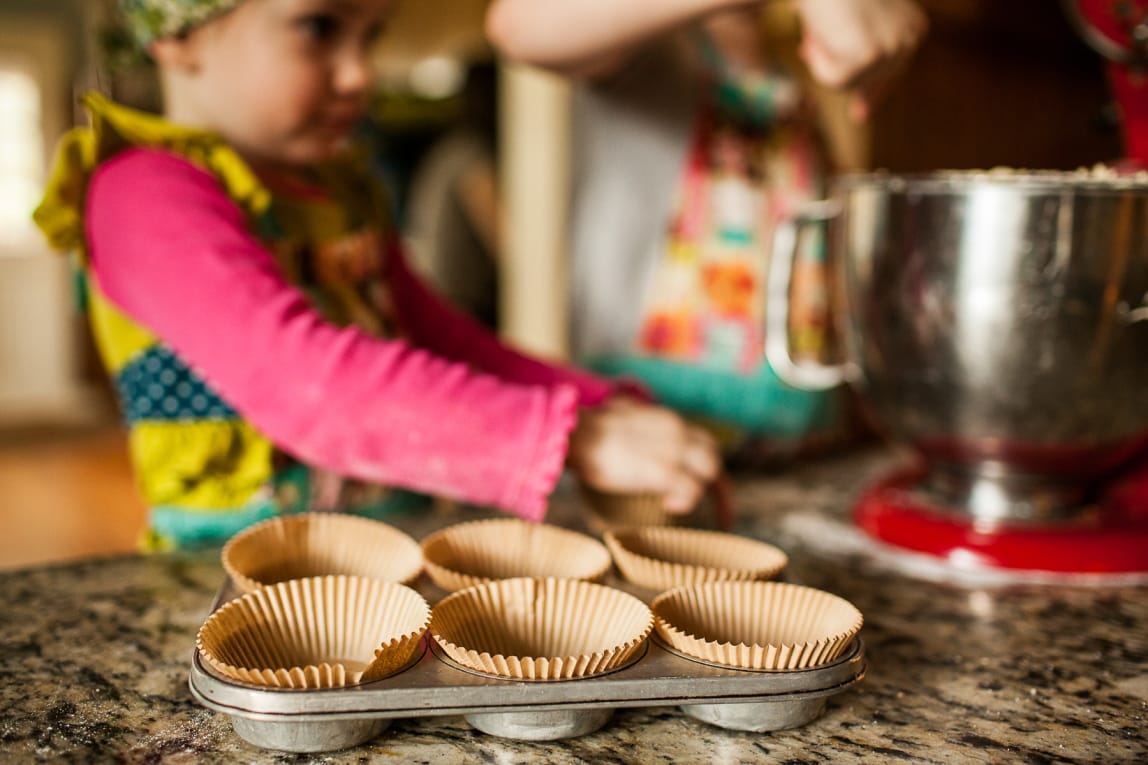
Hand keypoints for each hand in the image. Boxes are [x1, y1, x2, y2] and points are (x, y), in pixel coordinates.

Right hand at [567, 397, 720, 512]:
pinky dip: (685, 501)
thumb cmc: (589, 428)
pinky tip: (667, 505)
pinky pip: (692, 490)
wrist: (577, 435)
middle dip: (707, 477)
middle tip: (690, 495)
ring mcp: (673, 451)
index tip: (696, 478)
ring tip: (672, 499)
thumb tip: (623, 412)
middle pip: (712, 454)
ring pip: (710, 470)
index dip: (701, 461)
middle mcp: (677, 431)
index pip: (702, 439)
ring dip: (697, 489)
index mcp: (667, 419)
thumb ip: (633, 414)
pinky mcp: (664, 471)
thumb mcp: (620, 411)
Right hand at [797, 0, 927, 121]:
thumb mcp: (853, 17)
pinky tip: (818, 33)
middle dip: (833, 65)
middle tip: (811, 38)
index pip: (892, 72)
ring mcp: (890, 51)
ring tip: (820, 26)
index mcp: (912, 28)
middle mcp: (908, 41)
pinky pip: (832, 81)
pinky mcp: (868, 58)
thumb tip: (851, 90)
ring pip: (846, 83)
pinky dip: (817, 60)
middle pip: (864, 81)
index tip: (858, 115)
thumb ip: (859, 44)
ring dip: (823, 59)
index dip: (872, 93)